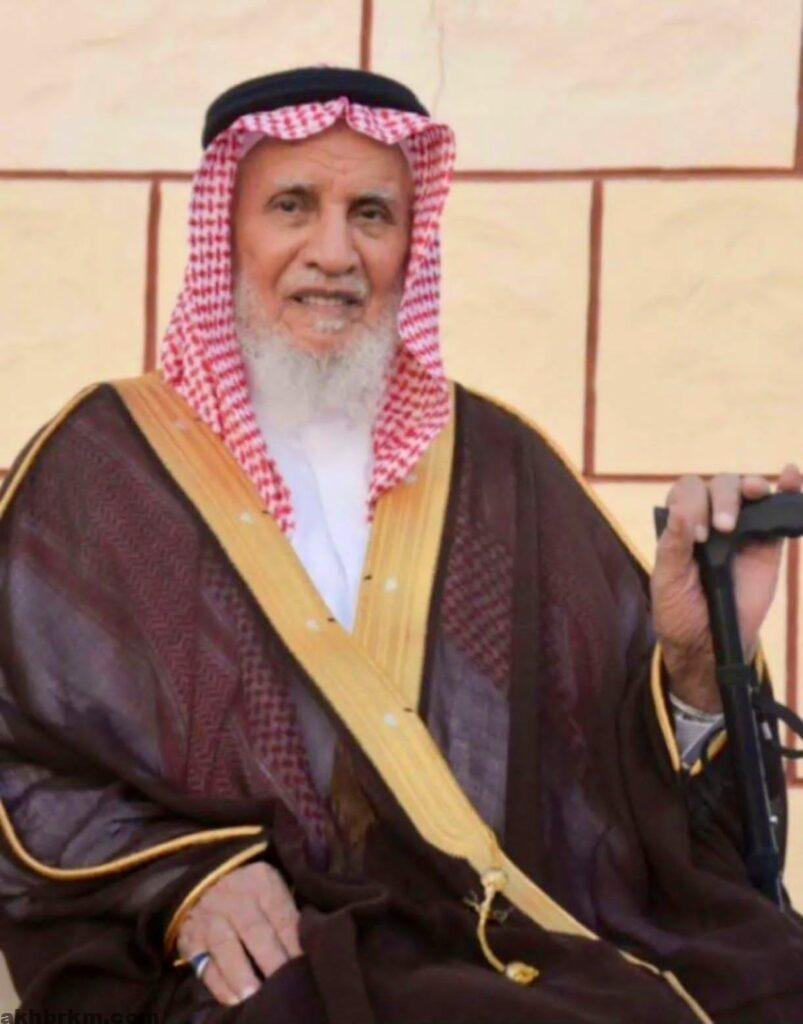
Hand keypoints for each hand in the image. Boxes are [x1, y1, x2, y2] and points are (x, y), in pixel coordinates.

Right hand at [176, 861, 301, 1005]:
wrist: (207, 888)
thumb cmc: (253, 898)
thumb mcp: (271, 894)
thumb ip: (287, 917)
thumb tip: (307, 951)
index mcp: (260, 880)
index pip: (280, 913)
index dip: (292, 942)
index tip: (302, 965)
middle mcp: (232, 893)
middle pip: (253, 927)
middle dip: (269, 957)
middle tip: (282, 982)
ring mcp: (208, 914)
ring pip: (224, 944)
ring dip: (240, 973)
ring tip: (253, 995)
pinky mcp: (190, 937)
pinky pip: (204, 963)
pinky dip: (219, 984)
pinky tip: (233, 999)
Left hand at [651, 464, 801, 712]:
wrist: (709, 643)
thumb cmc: (680, 609)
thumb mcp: (668, 581)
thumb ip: (673, 547)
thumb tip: (678, 512)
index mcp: (681, 524)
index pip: (686, 493)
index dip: (693, 505)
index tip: (699, 537)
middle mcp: (710, 519)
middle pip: (718, 486)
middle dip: (722, 499)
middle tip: (724, 528)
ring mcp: (742, 529)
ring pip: (746, 492)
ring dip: (750, 486)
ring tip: (755, 492)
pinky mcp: (768, 543)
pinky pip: (778, 511)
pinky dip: (786, 490)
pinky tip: (789, 476)